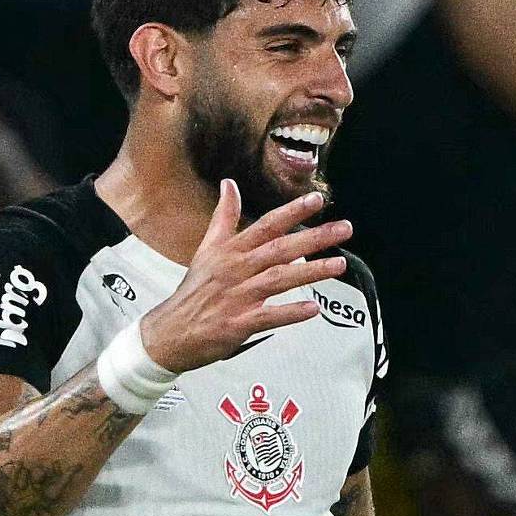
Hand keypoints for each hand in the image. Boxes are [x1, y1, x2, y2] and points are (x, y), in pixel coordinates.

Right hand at [136, 180, 346, 373]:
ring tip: (339, 265)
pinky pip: (269, 316)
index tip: (317, 201)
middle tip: (344, 228)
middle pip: (280, 249)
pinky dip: (291, 312)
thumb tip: (229, 184)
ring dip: (311, 272)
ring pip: (279, 279)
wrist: (170, 330)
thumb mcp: (207, 249)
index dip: (292, 212)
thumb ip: (223, 217)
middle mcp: (236, 269)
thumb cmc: (195, 290)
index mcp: (230, 251)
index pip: (266, 225)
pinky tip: (313, 309)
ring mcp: (238, 296)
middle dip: (314, 237)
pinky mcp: (238, 323)